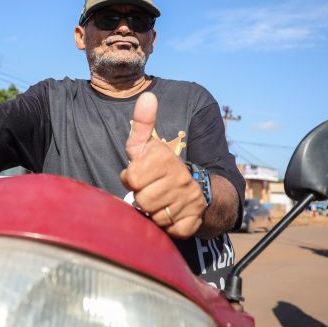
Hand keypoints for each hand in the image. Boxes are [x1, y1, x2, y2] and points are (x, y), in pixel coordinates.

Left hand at [120, 92, 206, 238]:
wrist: (197, 189)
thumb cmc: (161, 167)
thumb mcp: (147, 145)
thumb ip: (142, 123)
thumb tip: (147, 95)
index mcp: (165, 158)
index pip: (130, 177)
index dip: (131, 178)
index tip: (140, 174)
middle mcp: (180, 178)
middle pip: (141, 200)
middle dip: (141, 197)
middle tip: (150, 190)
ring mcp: (190, 200)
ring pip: (154, 217)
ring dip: (153, 213)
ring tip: (159, 202)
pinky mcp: (194, 221)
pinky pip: (170, 231)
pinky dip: (167, 227)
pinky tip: (170, 214)